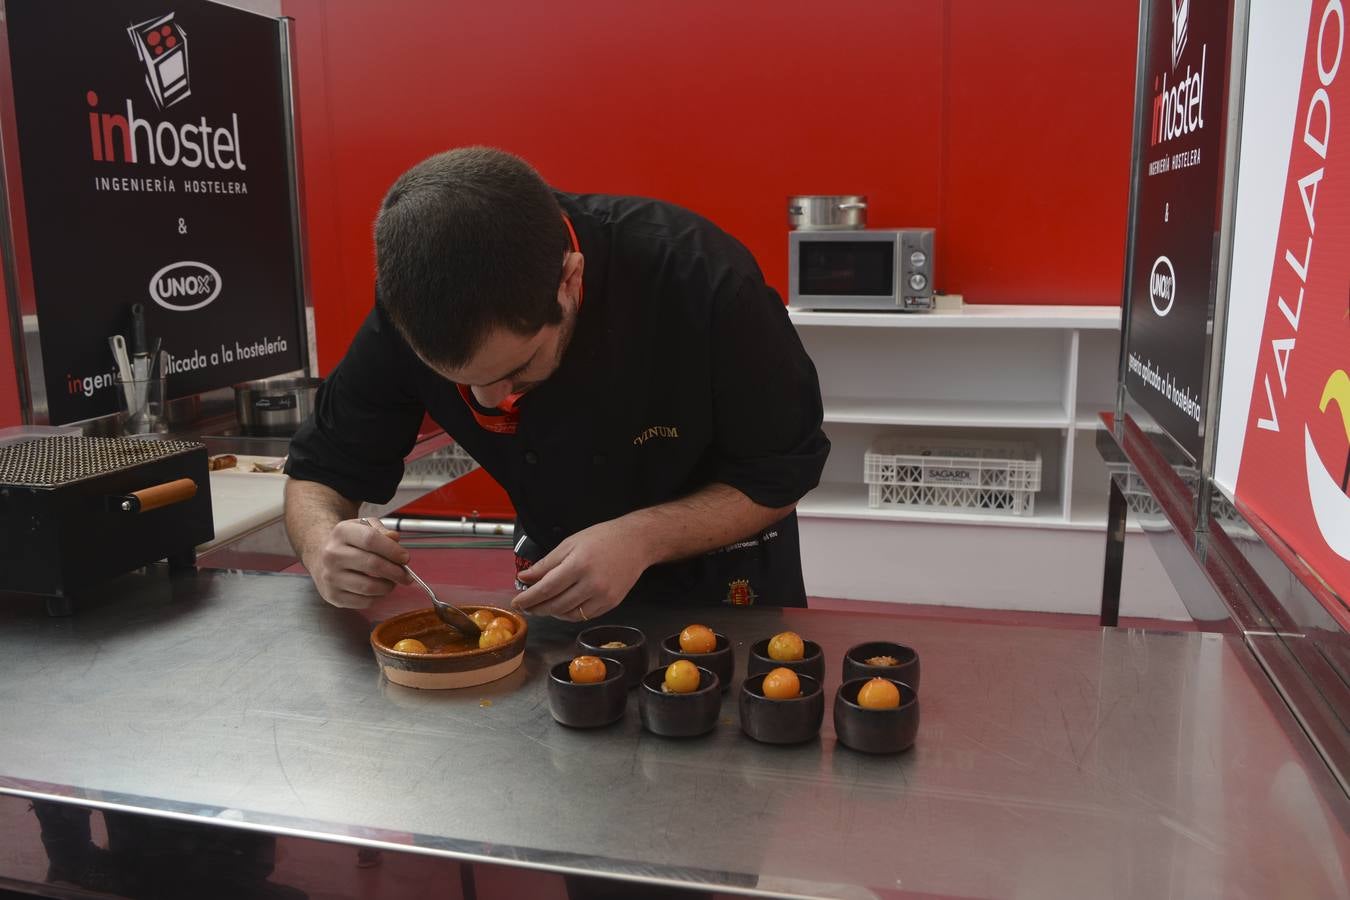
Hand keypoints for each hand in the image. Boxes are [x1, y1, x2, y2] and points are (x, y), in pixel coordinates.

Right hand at [305, 517, 410, 608]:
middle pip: (373, 565)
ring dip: (388, 586)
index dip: (392, 550)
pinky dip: (378, 597)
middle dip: (396, 572)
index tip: (405, 558)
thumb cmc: (350, 543)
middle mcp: (332, 554)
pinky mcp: (333, 596)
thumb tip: (395, 539)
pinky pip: (364, 602)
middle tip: (406, 575)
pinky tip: (378, 589)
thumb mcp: (364, 527)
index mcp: (342, 532)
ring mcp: (330, 577)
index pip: (371, 539)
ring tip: (392, 581)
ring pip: (369, 587)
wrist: (321, 558)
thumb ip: (382, 531)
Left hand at [512, 518, 650, 620]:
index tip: (517, 602)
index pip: (546, 588)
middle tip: (526, 607)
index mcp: (578, 564)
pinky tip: (562, 607)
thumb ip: (546, 564)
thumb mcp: (569, 544)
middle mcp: (592, 583)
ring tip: (543, 606)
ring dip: (552, 612)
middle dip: (537, 608)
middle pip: (556, 604)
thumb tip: (525, 578)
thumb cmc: (602, 538)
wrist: (636, 542)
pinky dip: (570, 614)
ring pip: (569, 614)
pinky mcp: (612, 603)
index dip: (528, 598)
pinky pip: (585, 616)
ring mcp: (603, 595)